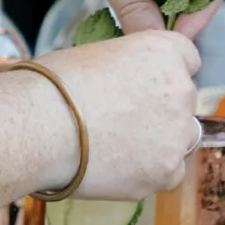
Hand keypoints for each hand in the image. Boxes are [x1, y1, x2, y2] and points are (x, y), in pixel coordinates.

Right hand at [42, 31, 200, 199]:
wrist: (38, 127)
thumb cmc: (52, 85)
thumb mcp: (93, 55)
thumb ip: (124, 68)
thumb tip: (121, 83)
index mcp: (163, 52)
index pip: (186, 58)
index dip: (162, 72)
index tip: (142, 84)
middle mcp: (181, 90)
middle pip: (183, 100)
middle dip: (159, 108)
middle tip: (120, 119)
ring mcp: (177, 133)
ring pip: (179, 137)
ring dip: (158, 140)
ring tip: (115, 146)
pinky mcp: (167, 171)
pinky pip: (168, 172)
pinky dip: (147, 172)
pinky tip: (115, 166)